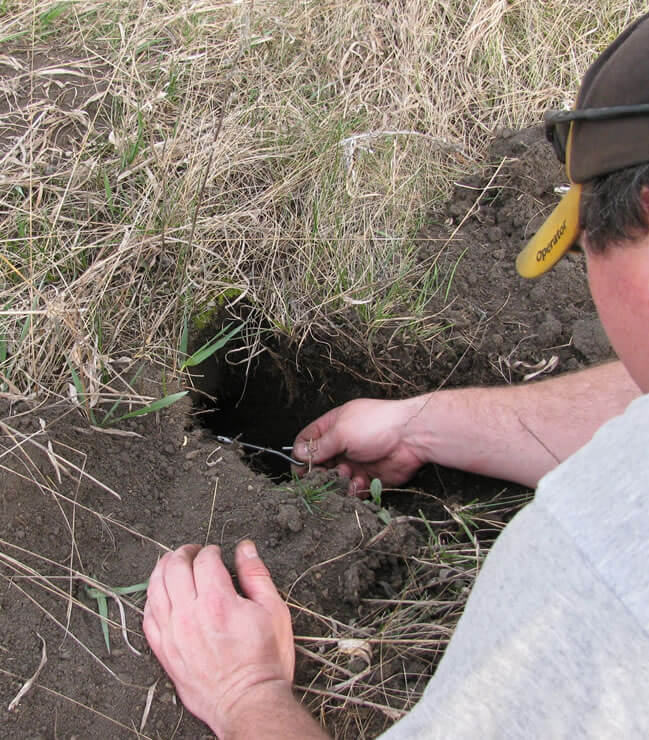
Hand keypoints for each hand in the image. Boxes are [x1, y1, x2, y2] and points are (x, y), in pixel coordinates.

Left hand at [143, 541, 293, 736]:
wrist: (248, 702)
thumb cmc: (264, 661)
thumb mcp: (274, 611)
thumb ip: (256, 575)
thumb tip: (245, 549)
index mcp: (218, 601)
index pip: (204, 560)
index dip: (211, 550)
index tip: (216, 552)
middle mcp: (190, 614)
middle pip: (174, 568)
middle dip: (184, 553)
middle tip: (192, 551)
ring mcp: (173, 634)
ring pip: (155, 589)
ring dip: (163, 569)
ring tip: (172, 563)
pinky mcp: (165, 652)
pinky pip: (148, 617)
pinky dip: (151, 598)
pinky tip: (159, 593)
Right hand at [292, 398, 429, 494]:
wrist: (412, 437)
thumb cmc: (375, 425)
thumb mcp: (341, 432)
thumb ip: (319, 445)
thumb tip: (297, 452)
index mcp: (333, 427)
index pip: (307, 440)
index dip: (300, 454)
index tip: (299, 468)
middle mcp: (342, 445)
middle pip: (319, 464)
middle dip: (319, 472)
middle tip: (323, 476)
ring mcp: (354, 462)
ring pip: (335, 480)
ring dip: (337, 481)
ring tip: (347, 475)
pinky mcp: (368, 478)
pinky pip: (352, 490)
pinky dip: (353, 490)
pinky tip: (359, 483)